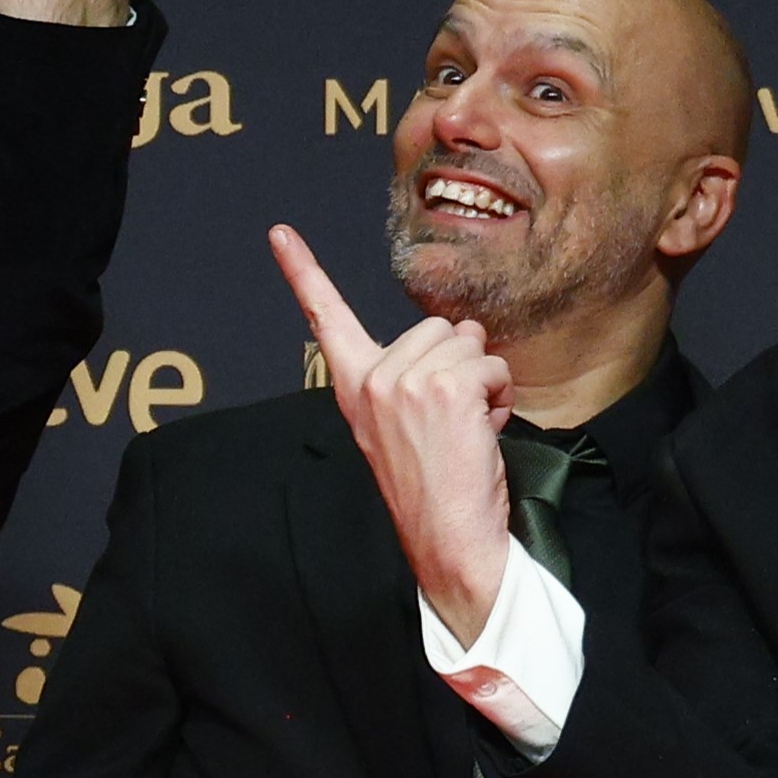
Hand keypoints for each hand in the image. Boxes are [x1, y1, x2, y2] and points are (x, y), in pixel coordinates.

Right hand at [271, 226, 514, 636]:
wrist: (448, 543)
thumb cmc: (433, 492)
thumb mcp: (401, 428)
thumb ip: (414, 376)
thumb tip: (463, 332)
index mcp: (352, 389)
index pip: (324, 318)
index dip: (301, 271)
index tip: (279, 233)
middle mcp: (371, 380)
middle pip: (437, 328)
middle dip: (460, 367)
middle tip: (452, 423)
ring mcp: (404, 382)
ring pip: (469, 341)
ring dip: (483, 383)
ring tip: (467, 430)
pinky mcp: (442, 389)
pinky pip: (490, 366)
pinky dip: (499, 397)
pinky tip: (481, 433)